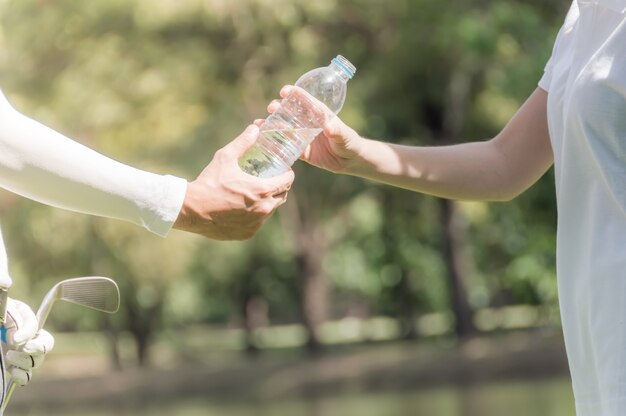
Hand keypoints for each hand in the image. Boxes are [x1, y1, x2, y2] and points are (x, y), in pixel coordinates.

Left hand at [2, 298, 54, 385]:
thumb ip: (4, 300)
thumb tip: (7, 290)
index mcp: (23, 316)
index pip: (34, 326)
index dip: (27, 333)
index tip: (13, 340)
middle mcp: (27, 335)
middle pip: (46, 344)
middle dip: (36, 349)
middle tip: (21, 349)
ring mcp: (22, 352)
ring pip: (38, 361)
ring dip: (26, 362)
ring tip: (9, 357)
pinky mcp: (14, 367)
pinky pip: (27, 376)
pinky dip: (22, 377)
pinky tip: (13, 372)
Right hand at [173, 125, 293, 239]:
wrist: (192, 210)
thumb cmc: (210, 182)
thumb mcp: (225, 158)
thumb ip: (243, 142)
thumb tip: (254, 128)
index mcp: (262, 191)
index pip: (288, 181)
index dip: (287, 174)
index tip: (282, 170)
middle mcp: (264, 209)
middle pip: (282, 196)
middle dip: (278, 187)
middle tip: (269, 179)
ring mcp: (256, 224)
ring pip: (271, 210)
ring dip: (267, 201)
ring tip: (255, 192)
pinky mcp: (248, 233)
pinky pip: (259, 222)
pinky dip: (256, 215)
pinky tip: (245, 207)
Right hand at [265, 86, 365, 173]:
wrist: (350, 161)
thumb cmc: (350, 143)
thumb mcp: (345, 136)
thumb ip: (337, 131)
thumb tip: (328, 126)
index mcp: (320, 115)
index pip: (306, 101)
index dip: (295, 94)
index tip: (285, 91)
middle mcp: (310, 124)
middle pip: (291, 113)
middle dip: (279, 108)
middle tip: (271, 107)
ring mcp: (304, 137)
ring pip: (285, 128)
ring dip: (272, 125)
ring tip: (259, 123)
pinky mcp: (302, 151)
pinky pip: (286, 147)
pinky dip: (274, 144)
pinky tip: (262, 141)